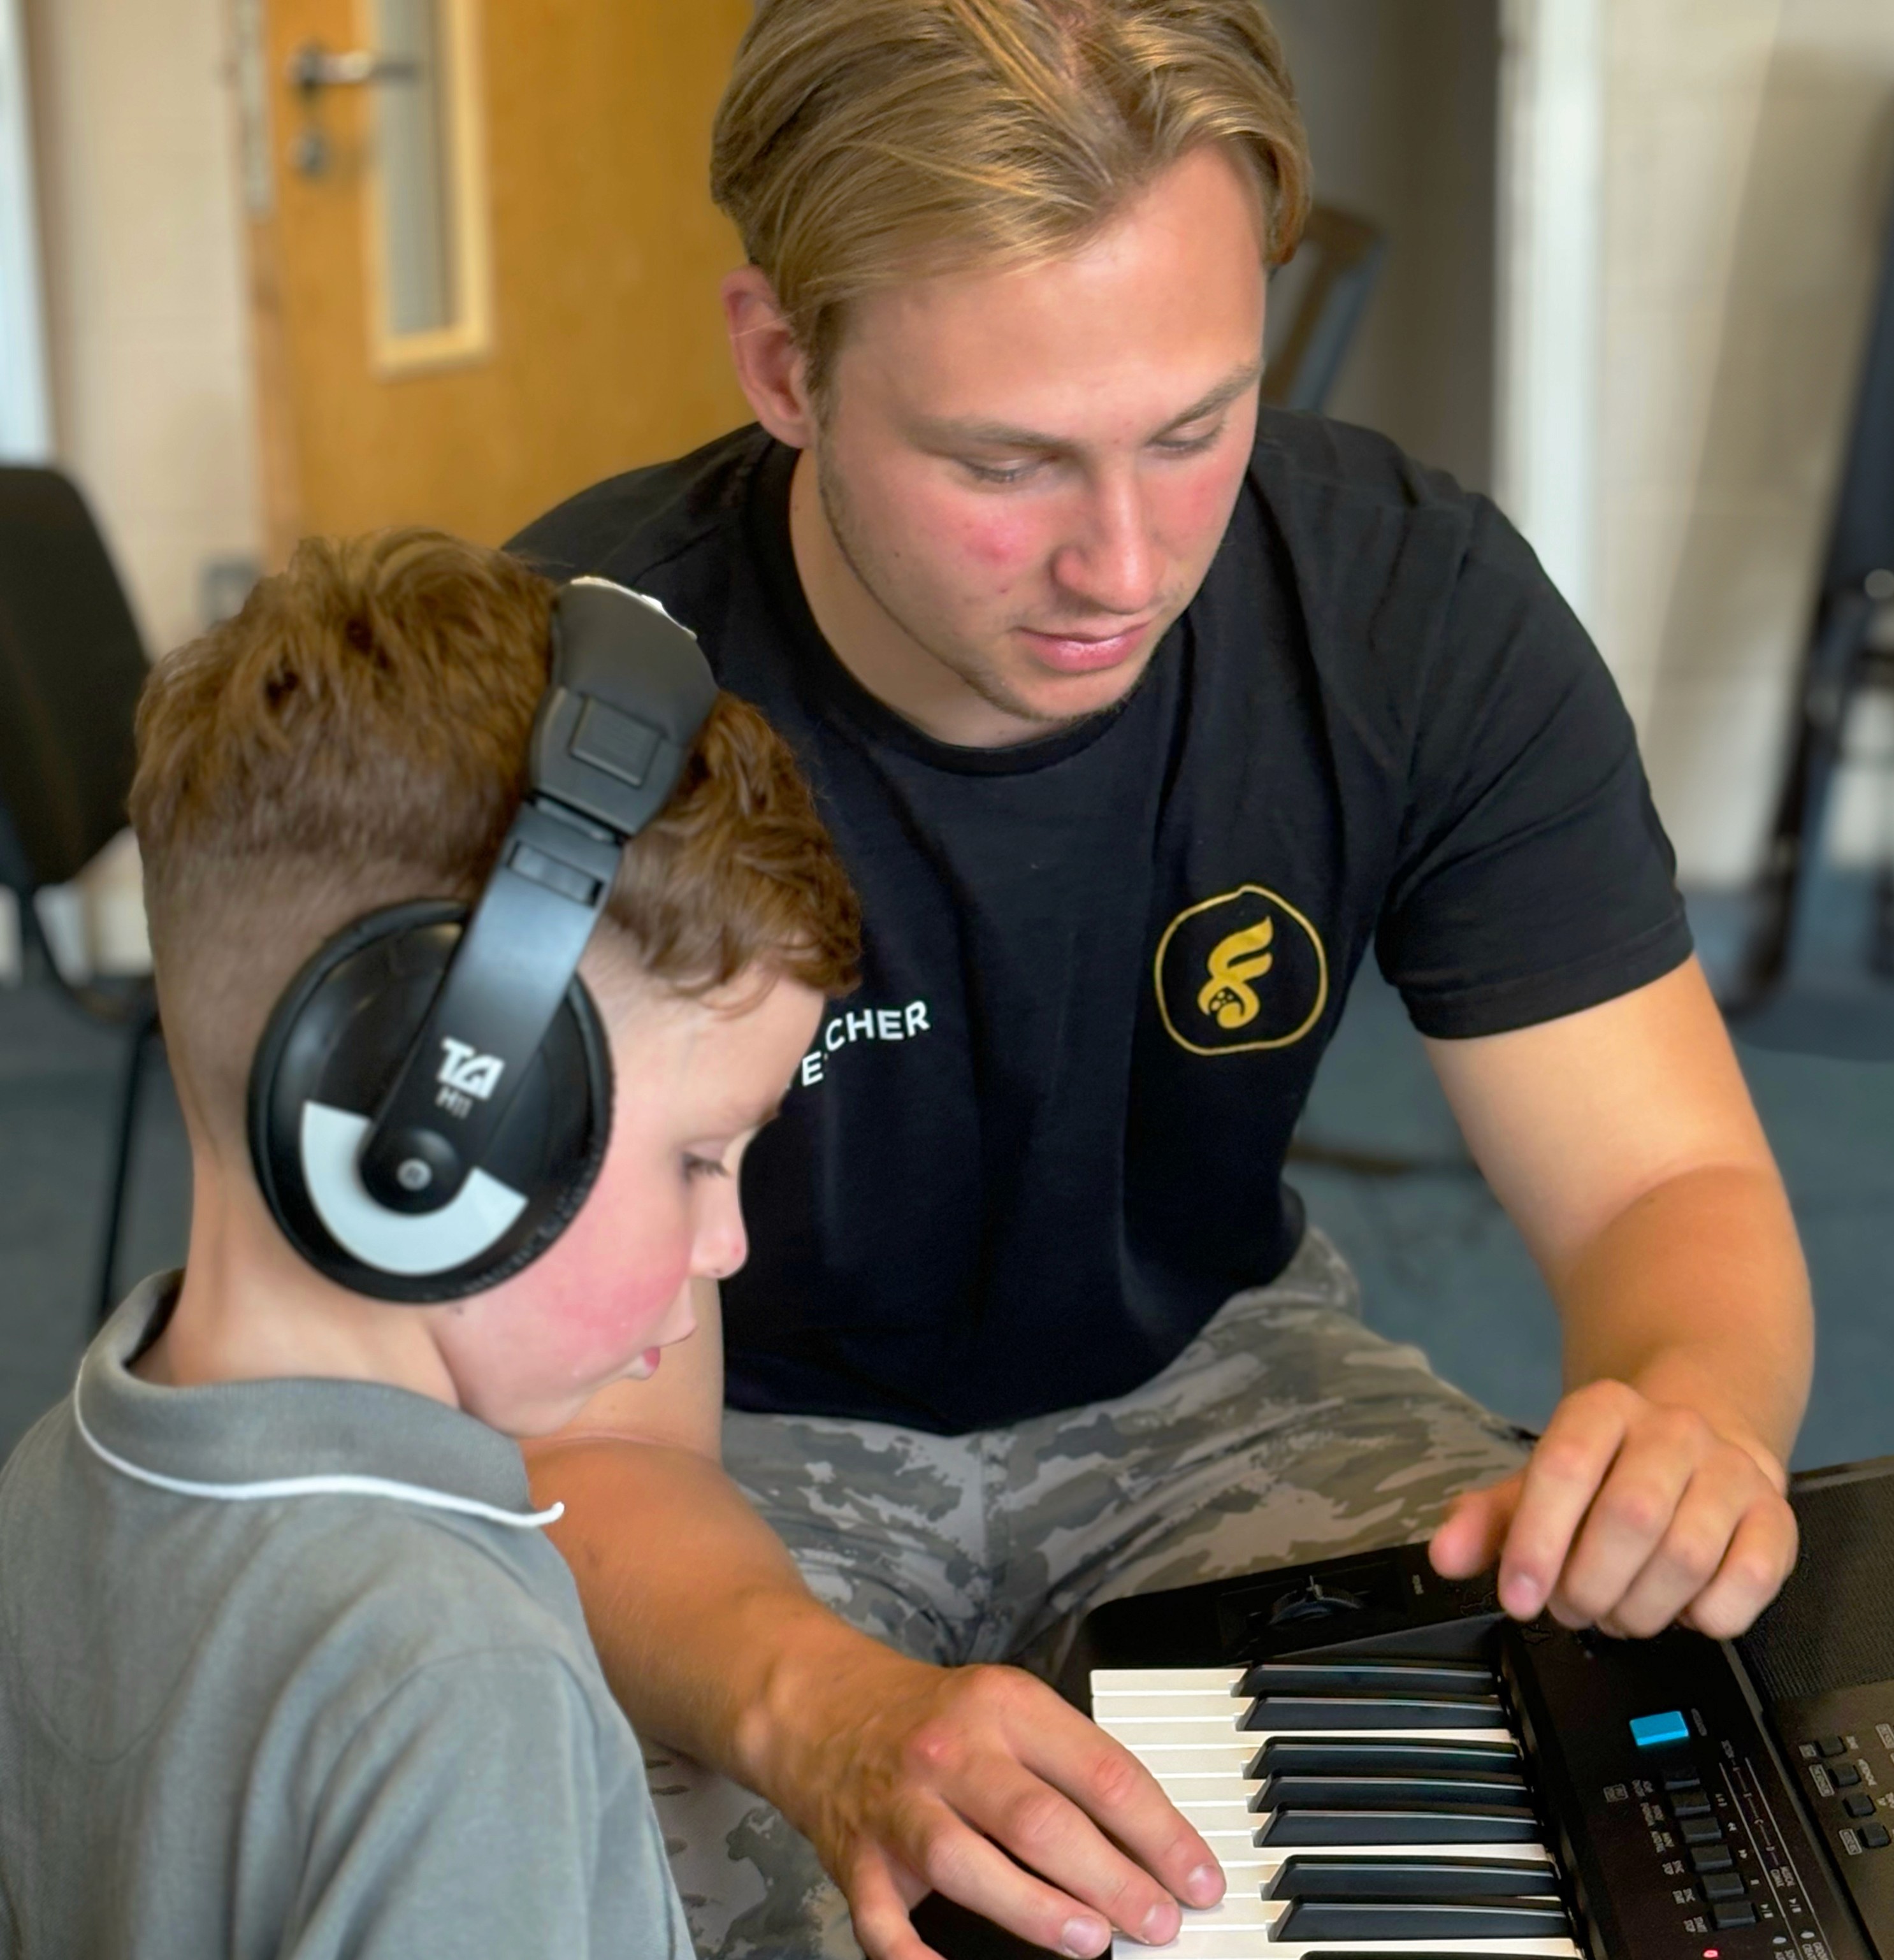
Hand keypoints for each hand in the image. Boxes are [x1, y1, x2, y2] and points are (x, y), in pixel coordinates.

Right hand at [749, 1634, 1224, 1958]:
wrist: (818, 1706)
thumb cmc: (929, 1716)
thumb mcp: (1005, 1708)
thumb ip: (1067, 1764)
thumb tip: (1150, 1842)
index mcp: (1003, 1706)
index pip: (1099, 1770)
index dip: (1159, 1831)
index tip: (1199, 1878)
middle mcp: (952, 1751)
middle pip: (1042, 1820)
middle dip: (1113, 1879)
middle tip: (1160, 1921)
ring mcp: (901, 1806)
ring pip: (971, 1864)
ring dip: (1037, 1910)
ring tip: (1092, 1940)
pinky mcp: (857, 1857)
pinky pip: (883, 1920)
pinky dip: (915, 1958)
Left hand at [1428, 1379, 1796, 1638]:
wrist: (1702, 1438)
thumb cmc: (1609, 1472)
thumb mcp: (1539, 1484)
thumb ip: (1487, 1519)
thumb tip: (1445, 1555)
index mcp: (1604, 1409)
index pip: (1564, 1468)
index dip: (1536, 1542)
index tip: (1517, 1597)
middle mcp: (1674, 1431)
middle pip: (1630, 1517)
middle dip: (1589, 1584)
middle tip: (1571, 1607)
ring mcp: (1733, 1472)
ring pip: (1687, 1556)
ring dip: (1640, 1608)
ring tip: (1617, 1612)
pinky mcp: (1777, 1519)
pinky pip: (1747, 1582)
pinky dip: (1706, 1615)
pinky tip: (1680, 1607)